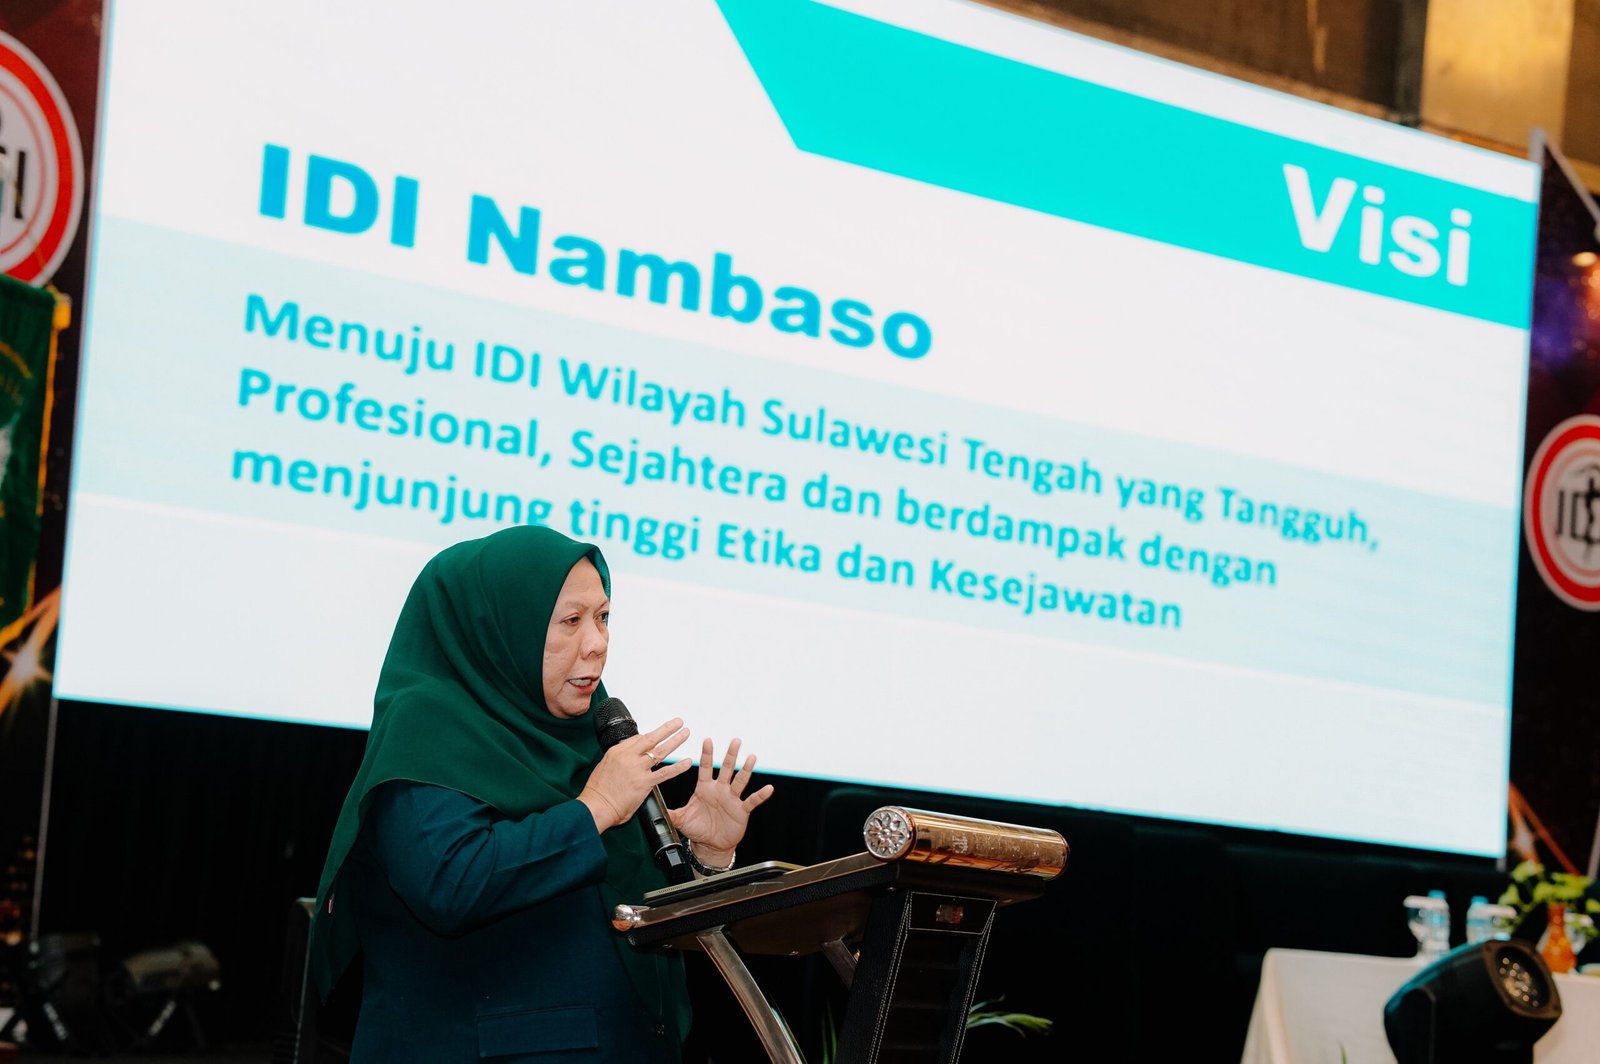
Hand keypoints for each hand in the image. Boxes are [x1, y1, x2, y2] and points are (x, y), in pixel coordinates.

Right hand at [577, 717, 692, 832]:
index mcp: (617, 751)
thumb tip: (630, 758)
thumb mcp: (605, 766)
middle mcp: (629, 757)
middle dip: (667, 728)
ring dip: (676, 741)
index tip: (658, 733)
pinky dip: (678, 767)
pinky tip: (686, 762)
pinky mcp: (645, 782)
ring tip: (685, 733)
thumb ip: (620, 760)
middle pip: (652, 738)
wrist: (596, 806)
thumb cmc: (598, 791)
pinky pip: (666, 773)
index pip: (638, 738)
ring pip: (661, 751)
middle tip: (678, 722)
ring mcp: (638, 769)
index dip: (651, 736)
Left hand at [666, 738, 774, 865]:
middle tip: (735, 741)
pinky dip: (760, 795)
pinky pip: (752, 801)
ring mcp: (732, 799)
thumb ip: (670, 811)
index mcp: (705, 788)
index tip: (707, 740)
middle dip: (730, 755)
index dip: (707, 754)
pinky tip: (768, 788)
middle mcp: (720, 790)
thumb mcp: (681, 819)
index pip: (705, 767)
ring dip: (746, 770)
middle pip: (726, 769)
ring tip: (751, 758)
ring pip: (740, 781)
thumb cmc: (698, 828)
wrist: (711, 845)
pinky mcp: (741, 810)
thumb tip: (653, 806)